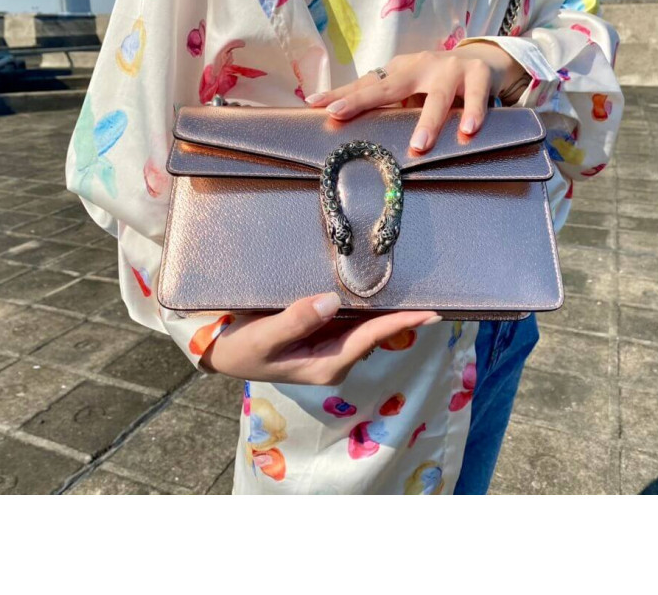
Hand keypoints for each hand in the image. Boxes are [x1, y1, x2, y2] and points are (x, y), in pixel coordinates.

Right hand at [201, 292, 440, 384]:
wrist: (222, 352)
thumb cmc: (241, 348)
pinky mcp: (322, 336)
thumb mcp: (264, 337)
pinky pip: (352, 322)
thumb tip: (332, 301)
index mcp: (326, 365)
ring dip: (388, 312)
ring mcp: (329, 350)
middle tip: (435, 299)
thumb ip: (296, 320)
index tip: (430, 313)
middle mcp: (334, 360)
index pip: (370, 339)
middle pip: (376, 334)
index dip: (401, 323)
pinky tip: (380, 293)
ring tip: (416, 292)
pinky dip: (369, 308)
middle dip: (404, 317)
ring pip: (366, 328)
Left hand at [305, 42, 530, 152]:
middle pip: (388, 85)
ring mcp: (450, 69)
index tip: (314, 105)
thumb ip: (386, 106)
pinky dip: (472, 112)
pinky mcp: (478, 75)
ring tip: (419, 146)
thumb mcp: (410, 91)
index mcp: (400, 70)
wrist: (486, 60)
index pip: (366, 85)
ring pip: (437, 97)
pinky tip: (467, 129)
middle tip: (339, 113)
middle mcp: (420, 66)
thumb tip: (348, 128)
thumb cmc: (438, 83)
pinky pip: (476, 96)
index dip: (341, 95)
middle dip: (362, 99)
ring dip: (428, 121)